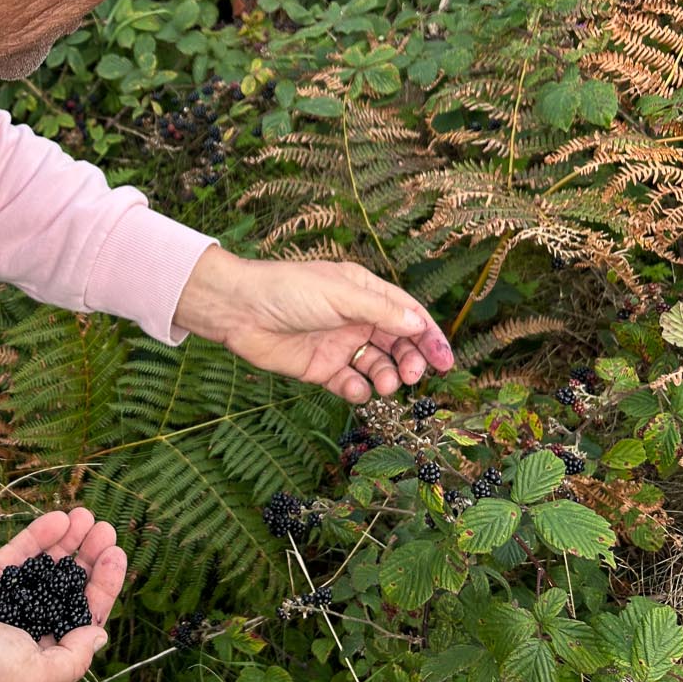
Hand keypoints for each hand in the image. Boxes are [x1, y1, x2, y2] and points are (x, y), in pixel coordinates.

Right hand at [0, 507, 124, 681]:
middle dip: (89, 558)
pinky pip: (18, 553)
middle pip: (69, 586)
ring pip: (46, 565)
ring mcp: (10, 599)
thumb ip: (74, 655)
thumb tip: (98, 634)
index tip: (116, 556)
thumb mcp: (38, 674)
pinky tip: (58, 519)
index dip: (103, 585)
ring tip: (86, 516)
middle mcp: (31, 625)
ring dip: (67, 541)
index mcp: (47, 654)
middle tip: (105, 530)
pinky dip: (38, 536)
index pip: (85, 615)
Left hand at [173, 245, 454, 399]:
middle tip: (412, 376)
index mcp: (362, 293)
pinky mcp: (320, 368)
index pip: (407, 315)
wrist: (237, 310)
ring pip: (378, 367)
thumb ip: (381, 311)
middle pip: (398, 344)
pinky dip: (358, 391)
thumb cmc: (287, 291)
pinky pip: (350, 384)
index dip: (429, 337)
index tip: (445, 362)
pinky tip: (354, 389)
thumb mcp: (340, 295)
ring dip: (387, 378)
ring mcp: (338, 344)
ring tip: (384, 385)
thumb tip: (419, 323)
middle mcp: (355, 319)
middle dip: (410, 361)